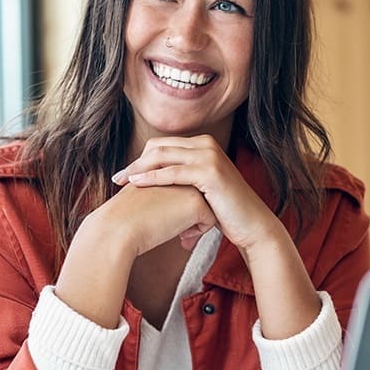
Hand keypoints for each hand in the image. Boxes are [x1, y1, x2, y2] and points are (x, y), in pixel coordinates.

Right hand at [94, 182, 217, 253]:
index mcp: (165, 167)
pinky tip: (182, 239)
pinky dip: (199, 232)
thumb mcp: (145, 197)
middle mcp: (179, 171)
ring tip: (183, 237)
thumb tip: (176, 207)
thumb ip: (162, 195)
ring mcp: (189, 185)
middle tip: (182, 235)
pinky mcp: (196, 203)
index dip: (181, 206)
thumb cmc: (125, 217)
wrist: (118, 227)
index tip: (172, 222)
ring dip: (197, 223)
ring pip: (208, 205)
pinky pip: (210, 220)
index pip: (185, 186)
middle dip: (194, 214)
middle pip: (199, 194)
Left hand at [114, 135, 278, 252]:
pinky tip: (136, 184)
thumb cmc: (224, 211)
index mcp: (203, 144)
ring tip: (122, 181)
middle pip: (159, 147)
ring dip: (139, 168)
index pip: (163, 145)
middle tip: (118, 178)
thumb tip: (152, 181)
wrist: (251, 225)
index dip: (141, 158)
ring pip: (163, 156)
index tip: (125, 174)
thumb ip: (181, 179)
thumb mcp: (199, 189)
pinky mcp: (210, 172)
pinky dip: (152, 178)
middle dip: (136, 162)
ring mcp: (209, 156)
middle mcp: (206, 144)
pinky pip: (173, 172)